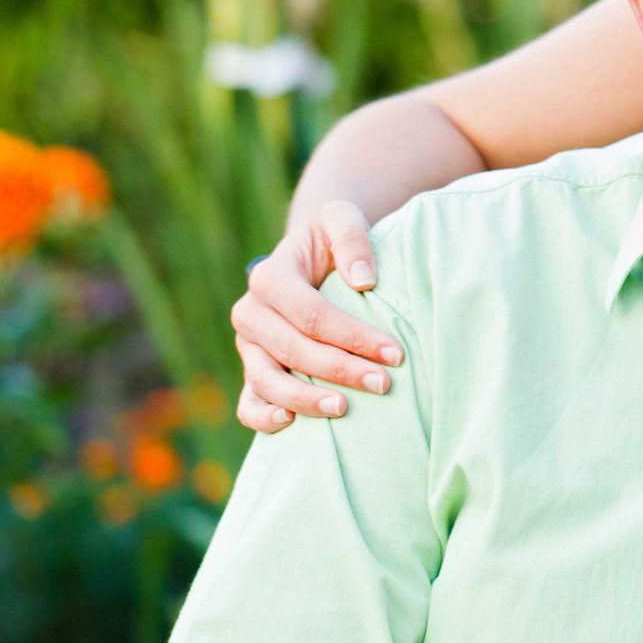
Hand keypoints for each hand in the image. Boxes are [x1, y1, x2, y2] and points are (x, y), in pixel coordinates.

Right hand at [230, 200, 399, 431]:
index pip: (311, 315)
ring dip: (305, 400)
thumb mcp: (342, 219)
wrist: (312, 256)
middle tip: (384, 384)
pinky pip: (247, 401)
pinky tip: (291, 423)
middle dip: (341, 370)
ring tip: (344, 409)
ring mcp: (248, 345)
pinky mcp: (252, 368)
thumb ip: (352, 238)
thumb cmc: (333, 239)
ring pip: (266, 381)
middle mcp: (251, 313)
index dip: (353, 336)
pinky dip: (262, 417)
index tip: (395, 353)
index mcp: (270, 277)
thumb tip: (363, 280)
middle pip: (293, 350)